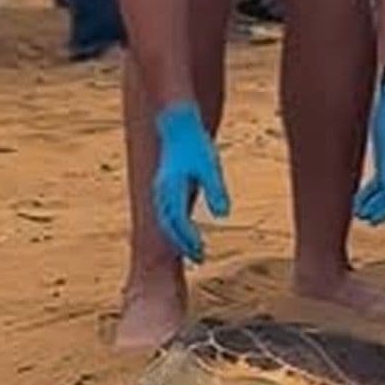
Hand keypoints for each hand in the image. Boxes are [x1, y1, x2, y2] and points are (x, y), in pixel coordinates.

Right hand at [151, 101, 230, 263]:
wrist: (178, 126)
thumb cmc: (196, 145)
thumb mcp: (211, 167)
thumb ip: (217, 191)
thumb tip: (224, 215)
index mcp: (172, 190)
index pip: (179, 222)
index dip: (189, 240)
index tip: (202, 251)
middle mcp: (162, 193)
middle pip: (170, 226)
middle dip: (183, 244)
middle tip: (200, 258)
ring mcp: (160, 190)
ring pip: (166, 221)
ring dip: (178, 238)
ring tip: (195, 250)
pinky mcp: (163, 187)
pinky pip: (166, 214)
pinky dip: (175, 227)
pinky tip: (187, 231)